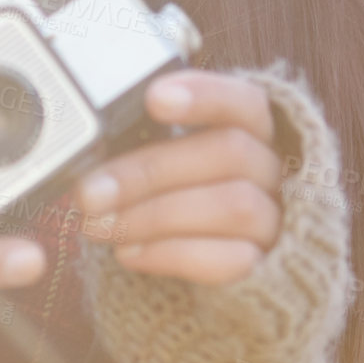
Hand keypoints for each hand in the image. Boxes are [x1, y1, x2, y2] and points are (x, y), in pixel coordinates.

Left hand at [71, 69, 283, 285]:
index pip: (244, 101)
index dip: (205, 95)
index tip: (153, 98)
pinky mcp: (266, 267)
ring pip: (233, 205)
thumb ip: (141, 141)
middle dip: (149, 171)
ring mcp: (276, 220)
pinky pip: (231, 260)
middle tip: (89, 193)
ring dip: (153, 216)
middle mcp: (274, 171)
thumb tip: (87, 139)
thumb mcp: (161, 158)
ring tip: (99, 227)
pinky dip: (171, 254)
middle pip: (229, 152)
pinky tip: (127, 253)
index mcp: (252, 130)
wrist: (199, 262)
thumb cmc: (172, 193)